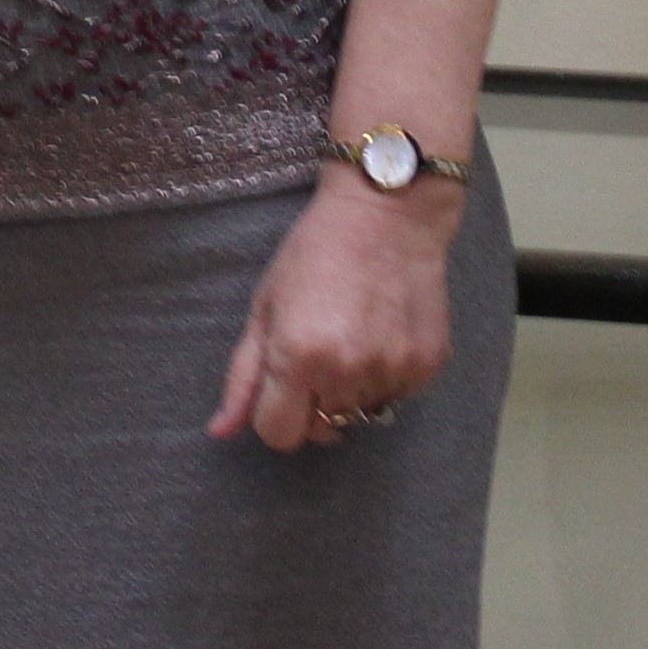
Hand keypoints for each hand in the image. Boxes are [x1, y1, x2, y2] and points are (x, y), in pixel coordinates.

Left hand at [212, 171, 459, 453]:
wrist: (386, 213)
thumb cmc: (315, 251)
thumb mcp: (266, 306)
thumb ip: (244, 375)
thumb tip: (220, 431)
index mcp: (297, 358)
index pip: (279, 436)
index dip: (275, 416)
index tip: (282, 389)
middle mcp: (346, 373)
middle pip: (322, 431)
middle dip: (313, 405)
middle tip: (318, 355)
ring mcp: (391, 372)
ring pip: (361, 415)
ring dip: (352, 391)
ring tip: (354, 337)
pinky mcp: (426, 366)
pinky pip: (397, 395)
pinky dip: (386, 376)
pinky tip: (382, 332)